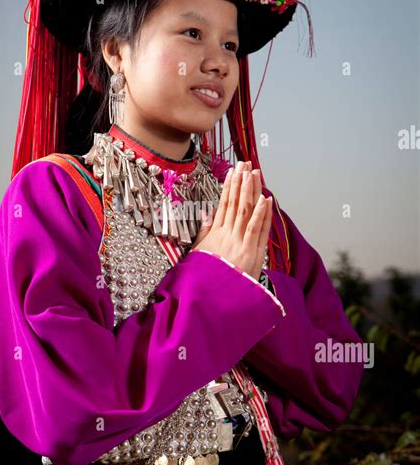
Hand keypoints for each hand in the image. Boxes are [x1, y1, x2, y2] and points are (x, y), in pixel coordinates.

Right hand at [190, 161, 272, 280]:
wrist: (210, 301)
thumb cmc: (205, 279)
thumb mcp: (199, 254)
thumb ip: (205, 233)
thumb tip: (208, 214)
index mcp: (216, 235)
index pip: (224, 205)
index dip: (229, 186)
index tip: (233, 171)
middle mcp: (228, 236)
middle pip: (236, 203)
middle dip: (241, 182)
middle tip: (245, 164)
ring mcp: (240, 243)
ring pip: (246, 212)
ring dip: (251, 191)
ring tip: (254, 173)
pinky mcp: (251, 253)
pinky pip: (257, 230)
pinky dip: (261, 214)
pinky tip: (266, 199)